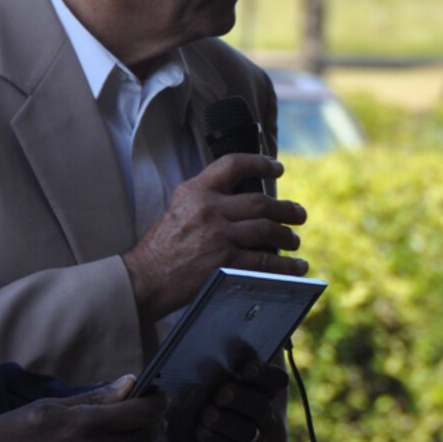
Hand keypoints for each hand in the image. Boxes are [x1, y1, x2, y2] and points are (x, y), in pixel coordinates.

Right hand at [0, 376, 166, 441]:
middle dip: (151, 425)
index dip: (157, 404)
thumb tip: (129, 384)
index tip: (160, 398)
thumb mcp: (48, 408)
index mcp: (85, 427)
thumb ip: (94, 399)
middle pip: (143, 440)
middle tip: (147, 417)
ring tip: (123, 438)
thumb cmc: (7, 435)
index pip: (142, 414)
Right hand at [122, 155, 308, 322]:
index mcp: (195, 191)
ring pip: (267, 229)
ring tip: (294, 239)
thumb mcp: (178, 209)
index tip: (277, 167)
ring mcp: (218, 235)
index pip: (233, 165)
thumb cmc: (161, 247)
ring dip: (287, 235)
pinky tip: (295, 266)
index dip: (260, 163)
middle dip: (286, 209)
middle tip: (298, 214)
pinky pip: (264, 261)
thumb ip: (206, 200)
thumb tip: (242, 200)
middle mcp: (208, 208)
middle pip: (260, 202)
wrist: (144, 278)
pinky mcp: (224, 262)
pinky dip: (285, 264)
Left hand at [184, 355, 286, 441]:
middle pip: (262, 406)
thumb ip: (214, 363)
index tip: (246, 369)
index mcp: (259, 392)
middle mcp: (262, 418)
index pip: (276, 380)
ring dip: (227, 421)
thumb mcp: (201, 380)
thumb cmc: (193, 403)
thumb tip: (221, 343)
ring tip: (206, 415)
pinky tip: (201, 432)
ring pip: (248, 432)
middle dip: (242, 399)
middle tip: (220, 394)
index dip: (265, 374)